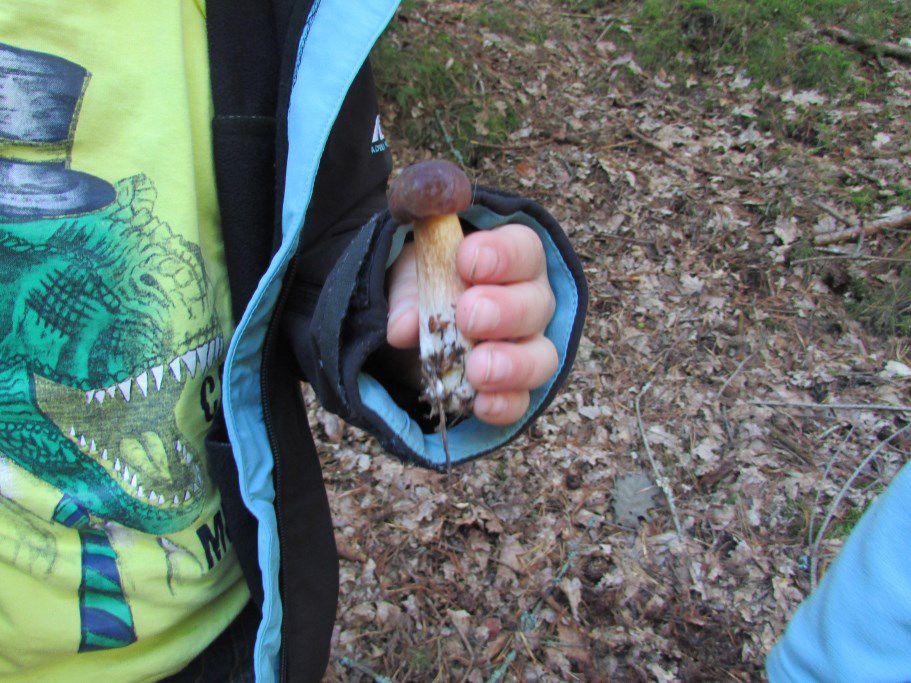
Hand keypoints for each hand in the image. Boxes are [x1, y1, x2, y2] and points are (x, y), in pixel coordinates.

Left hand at [386, 224, 557, 424]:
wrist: (419, 327)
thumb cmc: (427, 286)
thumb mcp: (411, 278)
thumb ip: (408, 292)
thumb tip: (403, 326)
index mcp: (512, 261)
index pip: (523, 249)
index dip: (502, 254)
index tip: (467, 260)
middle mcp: (530, 304)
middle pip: (536, 304)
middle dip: (505, 310)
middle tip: (470, 315)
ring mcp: (528, 349)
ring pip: (541, 357)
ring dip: (512, 364)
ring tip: (479, 370)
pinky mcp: (516, 390)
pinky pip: (522, 401)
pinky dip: (504, 405)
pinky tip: (481, 405)